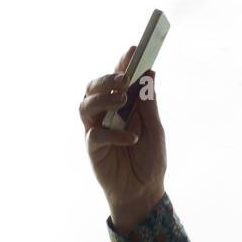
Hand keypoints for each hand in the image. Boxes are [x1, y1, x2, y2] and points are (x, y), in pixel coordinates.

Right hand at [79, 45, 165, 230]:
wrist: (144, 192)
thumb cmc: (149, 160)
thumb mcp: (155, 129)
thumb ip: (148, 103)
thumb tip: (149, 72)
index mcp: (122, 104)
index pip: (118, 78)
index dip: (123, 62)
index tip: (133, 49)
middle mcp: (106, 113)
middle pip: (93, 87)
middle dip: (106, 78)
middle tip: (124, 76)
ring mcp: (97, 130)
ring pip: (86, 105)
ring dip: (103, 98)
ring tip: (122, 98)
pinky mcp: (93, 149)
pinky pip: (96, 135)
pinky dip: (114, 134)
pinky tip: (132, 138)